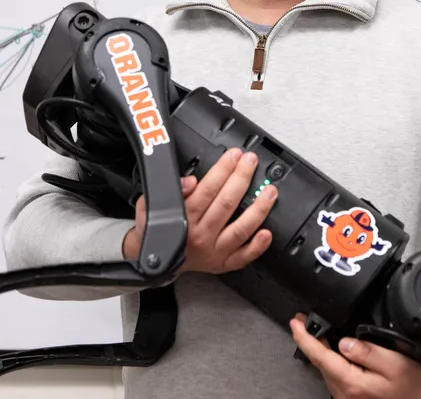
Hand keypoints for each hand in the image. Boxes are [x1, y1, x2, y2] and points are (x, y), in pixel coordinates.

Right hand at [123, 148, 276, 273]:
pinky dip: (257, 246)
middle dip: (242, 179)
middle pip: (227, 204)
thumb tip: (190, 181)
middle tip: (251, 162)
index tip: (234, 156)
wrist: (155, 262)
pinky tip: (267, 233)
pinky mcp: (222, 264)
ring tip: (270, 192)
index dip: (223, 170)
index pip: (208, 189)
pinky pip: (243, 257)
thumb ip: (170, 190)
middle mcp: (201, 235)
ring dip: (258, 209)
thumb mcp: (150, 206)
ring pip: (240, 229)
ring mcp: (214, 251)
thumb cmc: (155, 230)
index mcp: (184, 218)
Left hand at [290, 314, 420, 398]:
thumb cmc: (418, 389)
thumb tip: (344, 341)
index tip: (295, 322)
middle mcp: (347, 395)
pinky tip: (336, 351)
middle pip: (321, 363)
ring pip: (328, 371)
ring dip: (321, 351)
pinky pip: (338, 377)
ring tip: (317, 333)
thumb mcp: (397, 363)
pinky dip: (332, 362)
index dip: (304, 338)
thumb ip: (368, 351)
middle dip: (310, 341)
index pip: (320, 356)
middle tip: (303, 322)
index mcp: (353, 383)